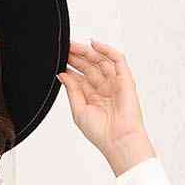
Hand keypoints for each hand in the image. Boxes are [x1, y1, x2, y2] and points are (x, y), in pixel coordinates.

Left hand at [57, 39, 154, 171]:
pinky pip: (117, 59)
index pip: (79, 77)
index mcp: (91, 97)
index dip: (69, 67)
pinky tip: (94, 44)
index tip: (58, 59)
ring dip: (87, 52)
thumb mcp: (79, 110)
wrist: (118, 140)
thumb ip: (71, 91)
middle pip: (88, 66)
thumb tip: (62, 74)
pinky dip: (106, 50)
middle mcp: (103, 88)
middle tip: (64, 48)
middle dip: (76, 56)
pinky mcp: (125, 79)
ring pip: (100, 60)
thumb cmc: (100, 132)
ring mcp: (114, 82)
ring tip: (73, 45)